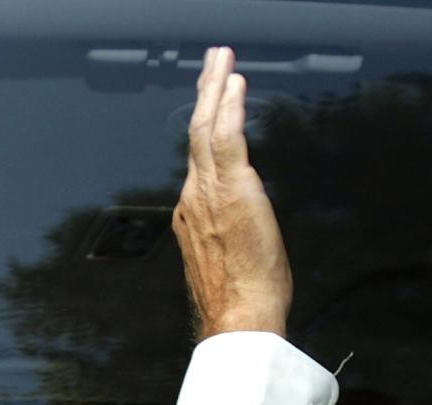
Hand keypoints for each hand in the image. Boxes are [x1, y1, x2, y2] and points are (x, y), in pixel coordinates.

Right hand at [173, 47, 291, 339]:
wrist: (237, 316)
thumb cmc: (239, 301)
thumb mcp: (229, 263)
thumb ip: (229, 236)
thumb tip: (239, 232)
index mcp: (192, 215)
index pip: (199, 161)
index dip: (205, 127)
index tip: (211, 105)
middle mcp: (193, 198)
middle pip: (196, 135)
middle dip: (204, 94)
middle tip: (211, 63)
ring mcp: (207, 192)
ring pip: (206, 128)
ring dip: (215, 89)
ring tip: (221, 60)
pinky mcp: (232, 188)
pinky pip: (228, 137)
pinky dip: (230, 106)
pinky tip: (236, 83)